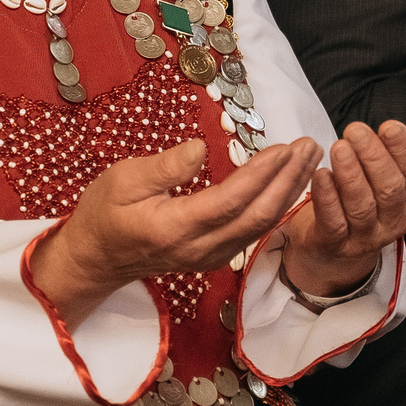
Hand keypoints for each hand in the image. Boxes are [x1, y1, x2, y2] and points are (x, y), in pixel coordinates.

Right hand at [32, 137, 315, 325]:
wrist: (95, 259)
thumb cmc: (103, 214)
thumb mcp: (121, 180)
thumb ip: (164, 167)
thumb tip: (201, 148)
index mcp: (175, 228)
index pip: (231, 200)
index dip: (261, 174)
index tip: (284, 147)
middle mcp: (200, 248)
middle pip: (257, 217)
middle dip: (289, 181)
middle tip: (311, 146)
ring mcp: (210, 257)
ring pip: (261, 226)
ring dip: (289, 191)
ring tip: (309, 159)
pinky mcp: (215, 256)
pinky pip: (254, 232)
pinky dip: (277, 206)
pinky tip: (290, 185)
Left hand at [279, 120, 405, 296]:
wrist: (336, 249)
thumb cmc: (367, 201)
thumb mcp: (393, 176)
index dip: (403, 149)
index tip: (389, 126)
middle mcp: (393, 222)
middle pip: (389, 189)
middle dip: (374, 157)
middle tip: (355, 130)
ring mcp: (365, 237)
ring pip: (362, 207)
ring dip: (350, 175)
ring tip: (339, 148)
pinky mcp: (335, 245)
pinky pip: (334, 223)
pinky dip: (328, 198)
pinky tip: (321, 175)